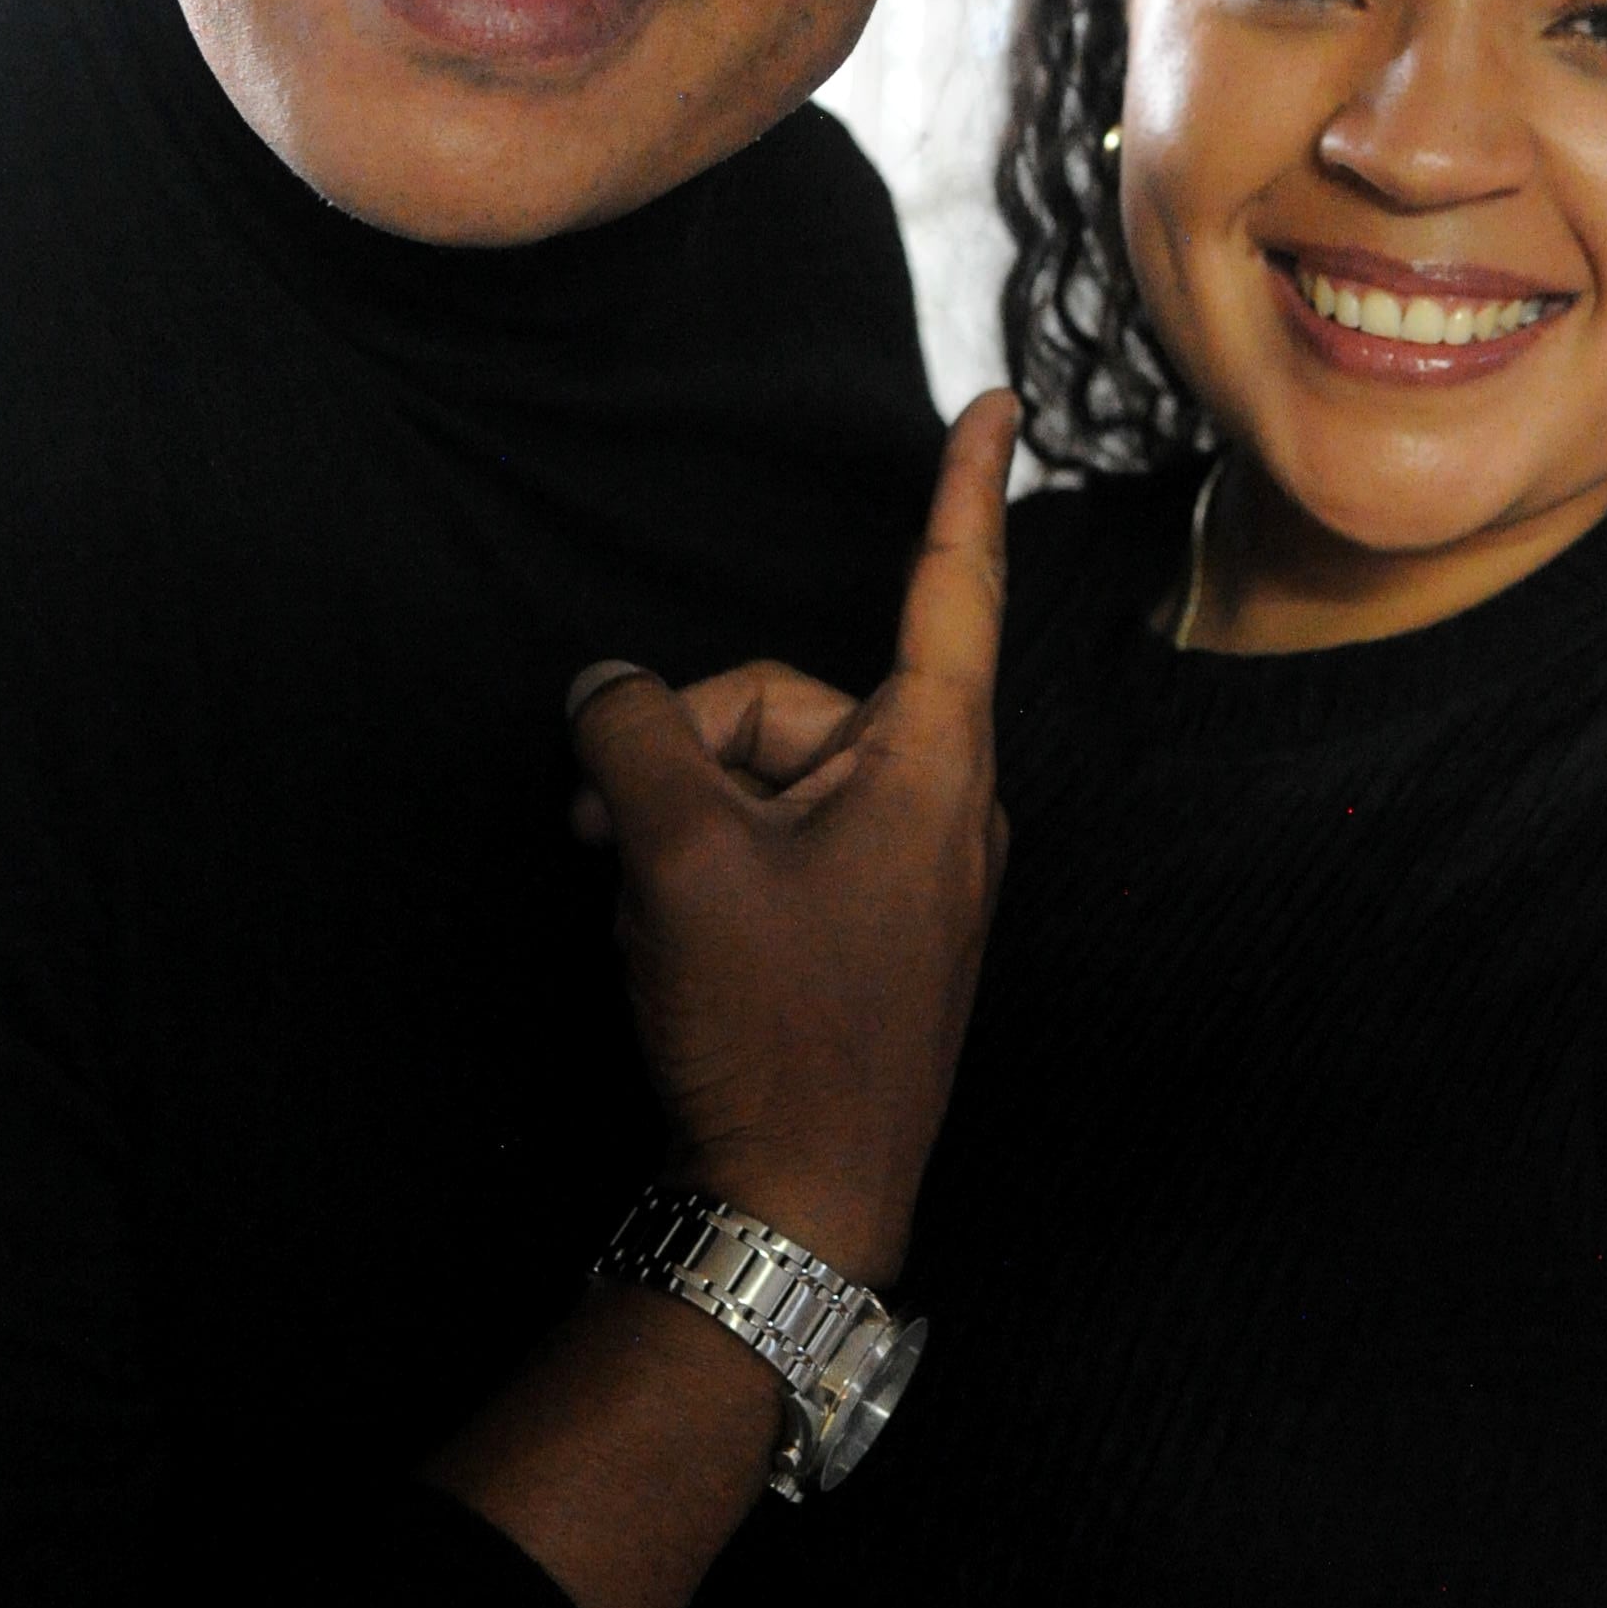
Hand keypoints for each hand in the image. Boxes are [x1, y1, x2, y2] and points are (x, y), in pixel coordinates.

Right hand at [570, 389, 1014, 1285]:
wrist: (796, 1209)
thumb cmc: (770, 1028)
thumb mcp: (680, 856)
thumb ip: (636, 735)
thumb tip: (604, 686)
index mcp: (933, 763)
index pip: (949, 588)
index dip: (963, 487)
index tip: (1002, 398)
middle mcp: (939, 806)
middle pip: (787, 702)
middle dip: (684, 749)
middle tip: (607, 830)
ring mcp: (906, 877)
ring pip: (763, 781)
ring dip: (680, 823)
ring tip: (637, 905)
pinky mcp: (867, 935)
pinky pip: (773, 850)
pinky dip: (705, 874)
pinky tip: (660, 938)